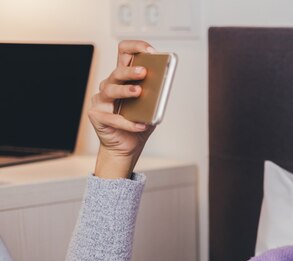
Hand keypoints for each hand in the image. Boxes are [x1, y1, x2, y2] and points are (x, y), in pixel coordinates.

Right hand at [88, 40, 156, 178]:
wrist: (126, 147)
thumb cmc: (138, 124)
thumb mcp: (151, 108)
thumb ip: (156, 95)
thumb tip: (162, 85)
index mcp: (123, 78)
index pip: (125, 53)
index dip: (136, 47)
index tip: (151, 51)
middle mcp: (110, 85)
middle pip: (117, 72)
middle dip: (130, 71)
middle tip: (144, 72)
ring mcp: (101, 100)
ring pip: (110, 89)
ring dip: (125, 91)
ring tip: (139, 92)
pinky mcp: (97, 115)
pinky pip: (113, 118)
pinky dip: (128, 123)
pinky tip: (141, 125)